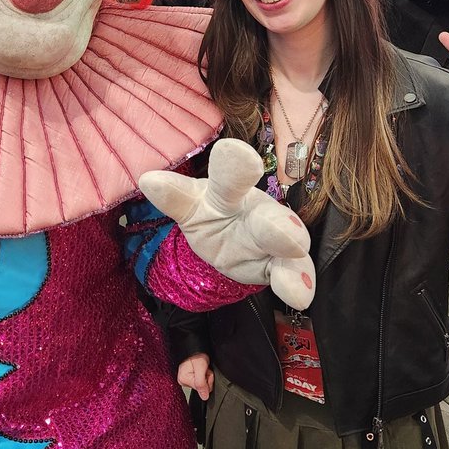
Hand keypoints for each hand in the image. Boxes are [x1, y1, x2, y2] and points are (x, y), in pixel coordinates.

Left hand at [139, 138, 315, 308]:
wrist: (228, 240)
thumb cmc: (210, 213)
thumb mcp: (190, 205)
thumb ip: (175, 196)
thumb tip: (149, 179)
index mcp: (230, 191)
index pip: (231, 175)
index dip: (234, 163)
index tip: (232, 152)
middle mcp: (256, 212)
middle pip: (268, 218)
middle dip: (278, 226)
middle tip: (288, 236)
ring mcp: (271, 239)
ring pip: (285, 245)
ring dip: (292, 252)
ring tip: (296, 254)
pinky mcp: (277, 265)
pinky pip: (288, 272)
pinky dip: (296, 283)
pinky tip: (299, 296)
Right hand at [177, 353, 213, 400]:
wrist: (194, 344)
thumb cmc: (196, 353)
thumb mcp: (201, 367)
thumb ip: (201, 383)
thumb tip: (204, 397)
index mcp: (183, 380)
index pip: (201, 389)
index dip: (207, 380)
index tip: (204, 370)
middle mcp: (183, 381)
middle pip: (202, 387)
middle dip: (206, 377)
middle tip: (204, 367)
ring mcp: (186, 378)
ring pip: (203, 383)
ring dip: (206, 374)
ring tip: (203, 366)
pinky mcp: (190, 376)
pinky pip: (201, 379)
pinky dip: (204, 373)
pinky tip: (202, 367)